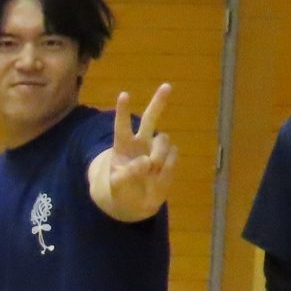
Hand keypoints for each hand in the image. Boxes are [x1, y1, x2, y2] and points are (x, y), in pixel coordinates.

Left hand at [106, 85, 177, 212]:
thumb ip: (128, 173)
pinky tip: (159, 175)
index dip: (123, 111)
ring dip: (159, 154)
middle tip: (167, 86)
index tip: (124, 95)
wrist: (136, 204)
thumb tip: (147, 161)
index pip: (122, 126)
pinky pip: (173, 156)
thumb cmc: (121, 191)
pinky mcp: (169, 159)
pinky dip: (167, 167)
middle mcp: (140, 143)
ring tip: (152, 169)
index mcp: (122, 146)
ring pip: (164, 140)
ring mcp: (156, 150)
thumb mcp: (118, 185)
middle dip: (159, 102)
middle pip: (150, 118)